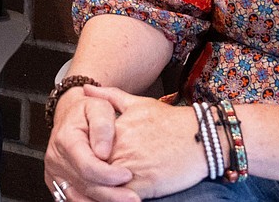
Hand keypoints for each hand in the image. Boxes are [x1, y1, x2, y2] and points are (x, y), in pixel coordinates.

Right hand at [44, 86, 137, 201]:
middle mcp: (57, 159)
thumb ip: (102, 127)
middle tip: (133, 198)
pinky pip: (75, 198)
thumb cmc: (86, 109)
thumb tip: (102, 152)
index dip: (108, 175)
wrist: (69, 113)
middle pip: (85, 185)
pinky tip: (110, 200)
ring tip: (125, 201)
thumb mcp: (98, 107)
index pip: (87, 166)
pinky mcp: (58, 182)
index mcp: (66, 140)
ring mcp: (55, 173)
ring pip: (79, 197)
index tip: (128, 174)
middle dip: (111, 195)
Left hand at [84, 85, 206, 199]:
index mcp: (115, 130)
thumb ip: (109, 96)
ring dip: (96, 192)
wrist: (202, 137)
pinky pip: (119, 199)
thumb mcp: (139, 103)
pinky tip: (113, 199)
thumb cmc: (172, 121)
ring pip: (102, 186)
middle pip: (91, 169)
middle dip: (84, 177)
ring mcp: (130, 168)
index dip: (80, 157)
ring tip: (93, 194)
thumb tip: (85, 89)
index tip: (77, 162)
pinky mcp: (143, 186)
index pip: (86, 147)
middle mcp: (119, 149)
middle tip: (78, 184)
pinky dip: (114, 200)